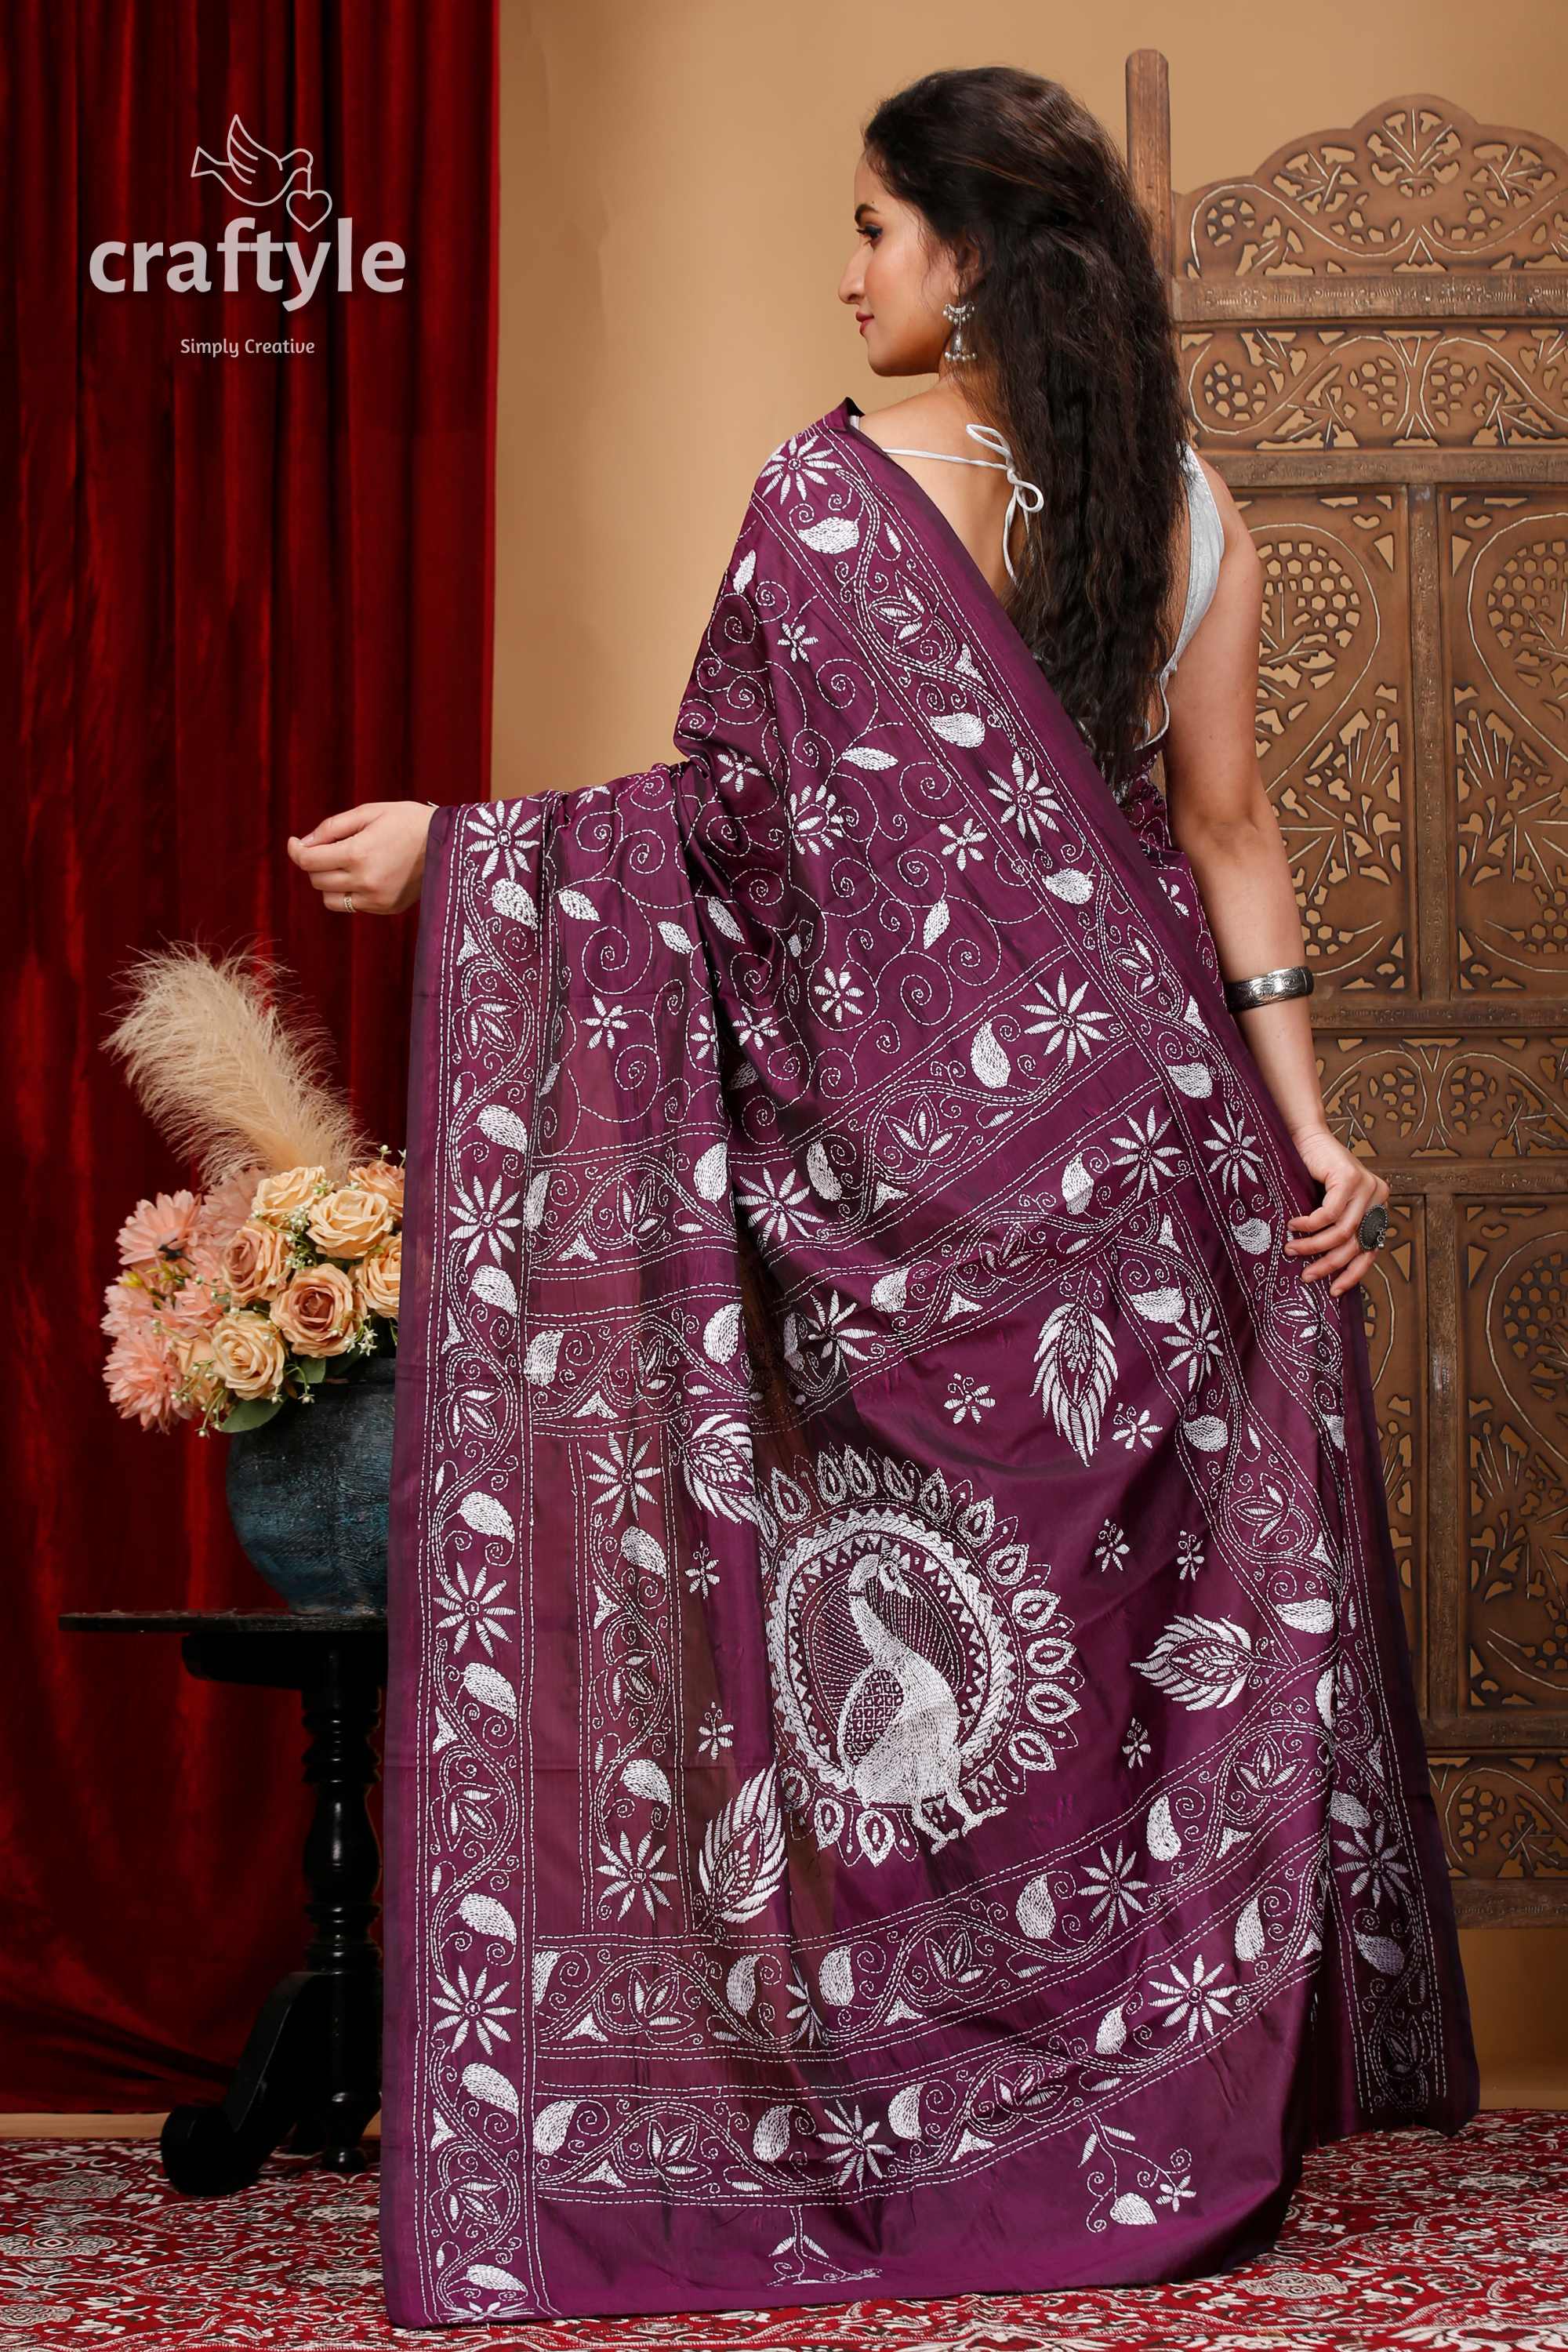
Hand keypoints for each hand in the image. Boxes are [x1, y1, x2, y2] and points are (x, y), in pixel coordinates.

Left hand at [286, 801, 436, 915]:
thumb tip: (304, 843)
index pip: (308, 862)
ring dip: (329, 883)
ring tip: (346, 865)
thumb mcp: (369, 812)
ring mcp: (377, 899)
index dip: (295, 851)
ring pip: (330, 900)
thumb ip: (332, 827)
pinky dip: (351, 892)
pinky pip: (354, 905)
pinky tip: (368, 874)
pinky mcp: (388, 909)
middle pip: (316, 880)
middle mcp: (365, 881)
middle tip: (328, 848)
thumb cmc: (408, 821)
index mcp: (358, 854)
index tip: (295, 842)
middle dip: (315, 863)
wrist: (450, 844)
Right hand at [1284, 1124, 1390, 1297]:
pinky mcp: (1350, 1178)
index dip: (1353, 1273)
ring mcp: (1367, 1187)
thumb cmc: (1313, 1175)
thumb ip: (1335, 1230)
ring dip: (1314, 1245)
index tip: (1334, 1291)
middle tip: (1306, 1275)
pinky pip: (1330, 1214)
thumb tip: (1322, 1269)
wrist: (1305, 1138)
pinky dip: (1309, 1225)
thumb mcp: (1330, 1207)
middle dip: (1329, 1264)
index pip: (1371, 1249)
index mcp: (1378, 1207)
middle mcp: (1378, 1197)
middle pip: (1357, 1244)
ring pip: (1343, 1232)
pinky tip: (1293, 1226)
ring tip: (1292, 1249)